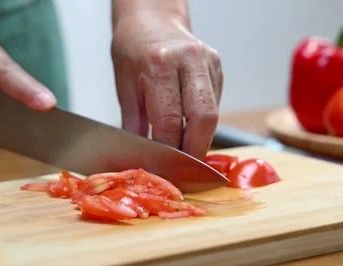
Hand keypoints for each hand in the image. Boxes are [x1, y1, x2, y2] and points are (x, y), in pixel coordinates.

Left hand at [111, 14, 222, 159]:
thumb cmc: (133, 50)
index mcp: (160, 65)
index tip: (164, 170)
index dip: (169, 152)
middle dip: (195, 151)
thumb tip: (142, 159)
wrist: (152, 19)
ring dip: (201, 139)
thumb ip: (135, 125)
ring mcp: (208, 62)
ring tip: (185, 151)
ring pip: (214, 114)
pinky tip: (189, 127)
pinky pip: (215, 104)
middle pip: (204, 119)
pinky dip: (202, 122)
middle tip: (183, 170)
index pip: (171, 122)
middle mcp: (190, 61)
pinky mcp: (217, 67)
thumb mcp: (125, 87)